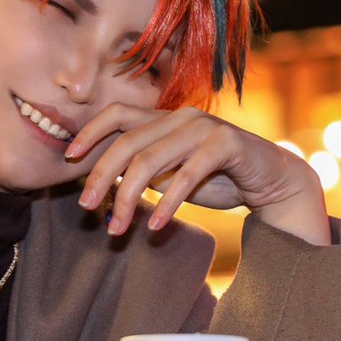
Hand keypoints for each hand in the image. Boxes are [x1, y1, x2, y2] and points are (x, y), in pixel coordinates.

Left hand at [64, 104, 330, 244]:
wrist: (271, 181)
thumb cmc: (218, 178)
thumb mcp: (173, 175)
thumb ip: (144, 173)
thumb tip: (102, 185)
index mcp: (165, 118)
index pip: (118, 113)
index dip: (91, 131)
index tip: (69, 157)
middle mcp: (181, 117)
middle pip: (128, 142)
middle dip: (101, 175)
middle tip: (86, 207)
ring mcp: (204, 127)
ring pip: (151, 159)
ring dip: (129, 197)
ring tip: (117, 228)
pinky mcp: (226, 143)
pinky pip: (187, 174)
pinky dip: (168, 202)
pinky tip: (157, 226)